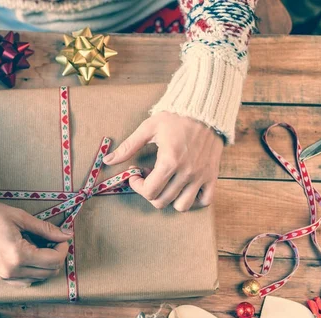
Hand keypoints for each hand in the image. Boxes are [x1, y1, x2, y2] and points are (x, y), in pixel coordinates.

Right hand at [0, 202, 70, 286]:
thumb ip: (45, 229)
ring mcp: (5, 277)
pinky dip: (34, 272)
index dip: (63, 248)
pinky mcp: (0, 278)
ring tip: (41, 246)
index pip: (53, 260)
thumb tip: (67, 235)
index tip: (61, 236)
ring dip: (46, 265)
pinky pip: (25, 282)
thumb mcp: (20, 217)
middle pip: (49, 272)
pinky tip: (31, 257)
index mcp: (18, 255)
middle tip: (52, 240)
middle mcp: (12, 271)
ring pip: (39, 279)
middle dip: (56, 256)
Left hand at [103, 112, 223, 211]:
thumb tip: (107, 160)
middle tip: (149, 176)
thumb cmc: (175, 117)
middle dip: (150, 192)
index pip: (149, 192)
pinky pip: (205, 201)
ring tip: (166, 183)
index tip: (135, 174)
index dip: (137, 186)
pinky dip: (193, 200)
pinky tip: (184, 188)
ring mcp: (201, 176)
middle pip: (162, 201)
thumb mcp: (148, 128)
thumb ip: (128, 146)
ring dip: (170, 199)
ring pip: (182, 206)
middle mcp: (187, 172)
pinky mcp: (212, 176)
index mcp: (170, 161)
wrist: (204, 109)